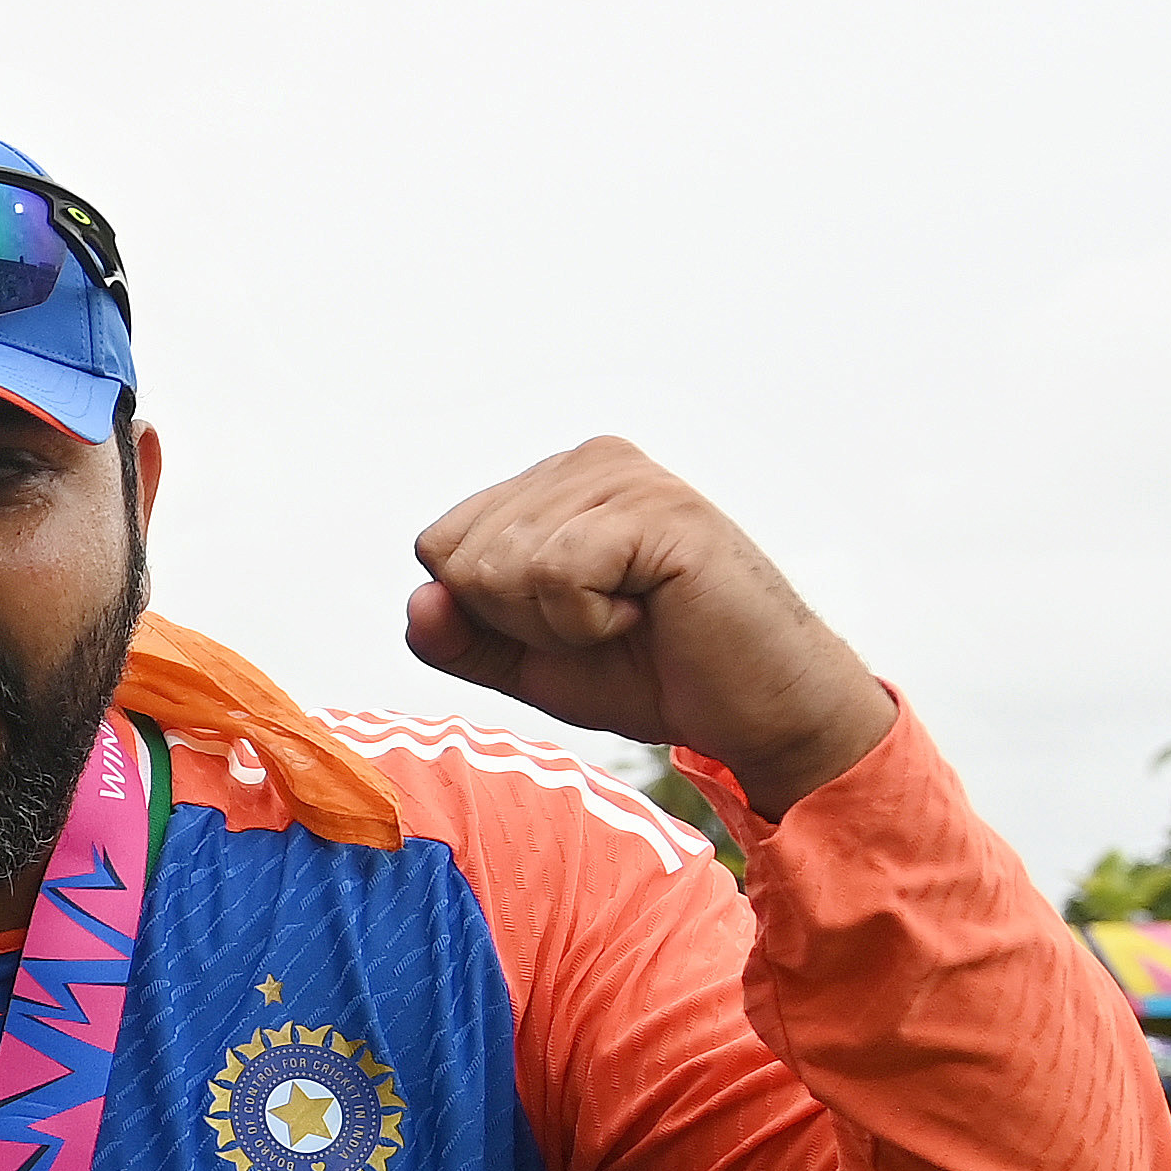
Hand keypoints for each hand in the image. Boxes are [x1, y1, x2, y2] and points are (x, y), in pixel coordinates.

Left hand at [403, 437, 894, 821]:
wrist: (749, 707)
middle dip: (517, 622)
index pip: (439, 547)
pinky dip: (588, 621)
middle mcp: (583, 463)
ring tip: (628, 616)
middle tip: (602, 624)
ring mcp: (623, 476)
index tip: (562, 624)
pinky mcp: (656, 508)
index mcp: (548, 486)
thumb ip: (458, 638)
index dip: (483, 615)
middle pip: (461, 558)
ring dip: (558, 625)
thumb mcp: (524, 663)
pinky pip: (555, 574)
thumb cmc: (647, 674)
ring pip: (502, 566)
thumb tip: (421, 598)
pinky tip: (646, 611)